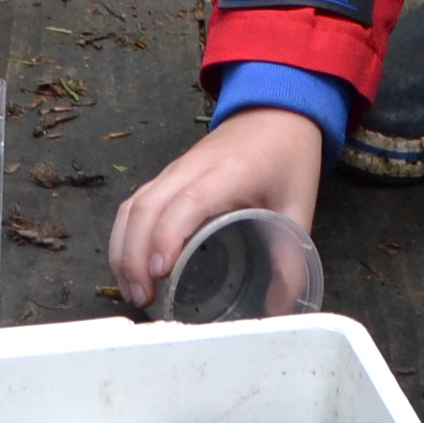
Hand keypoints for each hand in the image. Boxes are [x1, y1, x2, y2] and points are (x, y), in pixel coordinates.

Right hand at [108, 106, 326, 304]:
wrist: (274, 113)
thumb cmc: (287, 159)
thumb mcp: (299, 208)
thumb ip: (290, 258)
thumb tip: (279, 309)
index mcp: (229, 174)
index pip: (188, 202)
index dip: (168, 237)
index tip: (161, 274)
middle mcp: (192, 169)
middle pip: (147, 206)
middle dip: (135, 255)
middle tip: (143, 298)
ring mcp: (174, 170)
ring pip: (133, 205)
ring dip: (124, 249)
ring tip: (133, 291)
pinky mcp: (166, 176)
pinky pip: (135, 203)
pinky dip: (125, 236)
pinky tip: (131, 266)